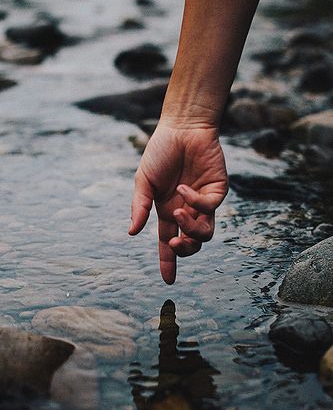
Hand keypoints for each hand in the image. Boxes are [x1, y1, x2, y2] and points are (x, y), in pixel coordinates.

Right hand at [128, 124, 227, 283]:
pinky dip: (195, 202)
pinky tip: (183, 188)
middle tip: (174, 243)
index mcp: (167, 211)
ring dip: (191, 230)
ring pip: (205, 233)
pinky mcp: (217, 191)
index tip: (169, 281)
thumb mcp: (143, 182)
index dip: (169, 262)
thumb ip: (139, 207)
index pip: (168, 243)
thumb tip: (132, 232)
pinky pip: (209, 207)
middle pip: (191, 244)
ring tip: (178, 214)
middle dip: (184, 250)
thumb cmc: (160, 153)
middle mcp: (187, 211)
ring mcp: (203, 202)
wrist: (181, 128)